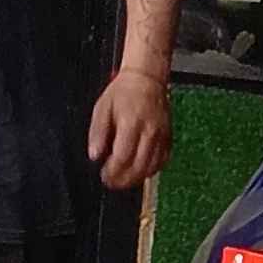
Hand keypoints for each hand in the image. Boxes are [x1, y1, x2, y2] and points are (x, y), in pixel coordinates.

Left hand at [89, 64, 173, 191]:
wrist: (147, 80)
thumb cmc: (123, 93)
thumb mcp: (102, 108)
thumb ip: (97, 133)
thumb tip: (94, 155)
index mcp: (131, 122)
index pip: (123, 157)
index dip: (112, 172)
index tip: (104, 175)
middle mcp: (149, 131)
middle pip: (138, 167)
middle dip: (123, 180)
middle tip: (112, 183)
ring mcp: (161, 136)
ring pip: (151, 168)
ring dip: (136, 179)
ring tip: (123, 180)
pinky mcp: (168, 139)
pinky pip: (161, 162)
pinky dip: (150, 171)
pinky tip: (138, 171)